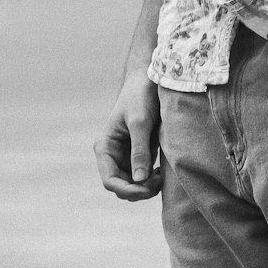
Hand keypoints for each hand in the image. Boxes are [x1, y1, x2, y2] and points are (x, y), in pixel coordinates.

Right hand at [94, 70, 162, 200]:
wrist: (149, 78)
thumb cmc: (141, 95)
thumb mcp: (140, 122)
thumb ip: (139, 151)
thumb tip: (139, 180)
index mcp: (105, 146)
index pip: (110, 180)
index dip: (128, 190)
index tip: (148, 187)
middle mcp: (112, 154)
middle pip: (121, 186)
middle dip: (138, 190)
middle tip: (159, 182)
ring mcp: (124, 155)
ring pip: (131, 184)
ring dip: (145, 187)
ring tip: (161, 176)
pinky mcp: (137, 153)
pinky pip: (141, 176)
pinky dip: (150, 179)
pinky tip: (161, 172)